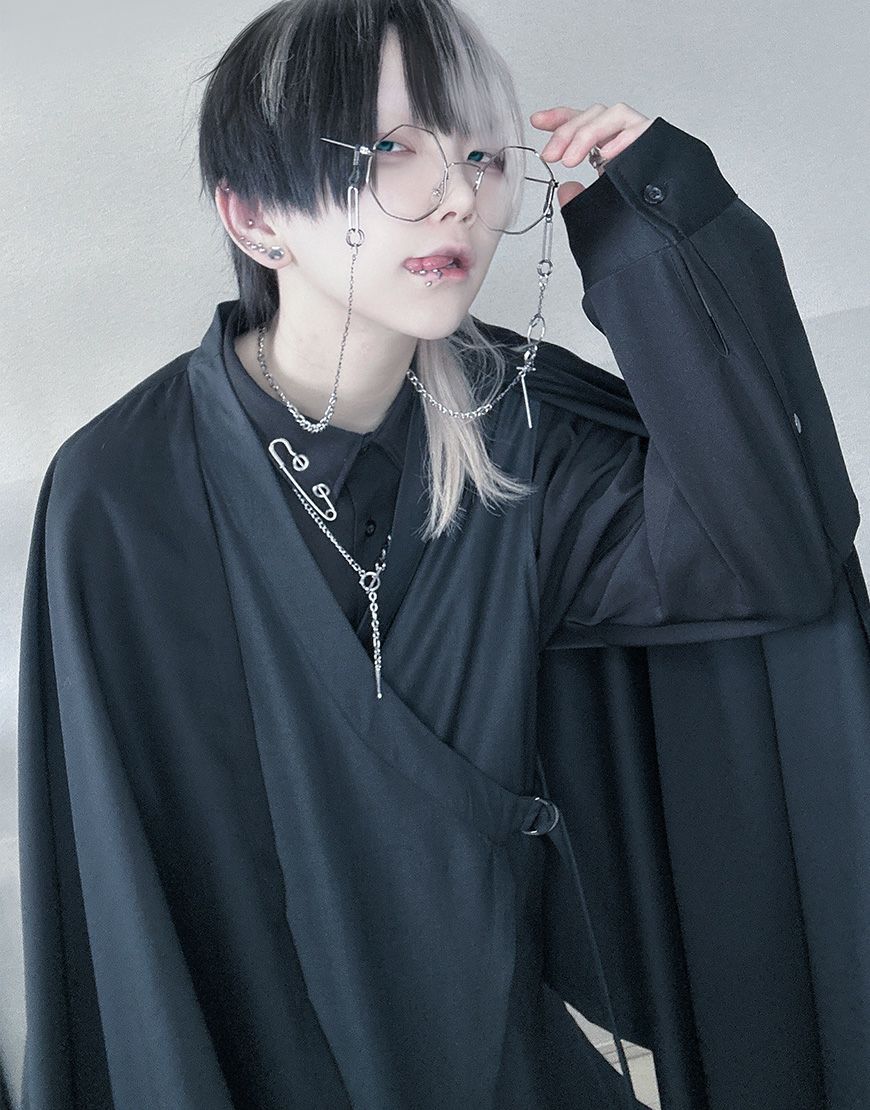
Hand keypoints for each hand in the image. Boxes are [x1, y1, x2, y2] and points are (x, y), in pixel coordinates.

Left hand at [529, 102, 653, 208]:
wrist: (667, 222)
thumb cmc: (636, 212)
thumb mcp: (597, 207)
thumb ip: (578, 199)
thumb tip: (566, 191)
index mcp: (606, 145)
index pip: (581, 122)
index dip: (559, 118)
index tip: (537, 121)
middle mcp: (622, 136)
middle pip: (593, 114)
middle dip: (568, 132)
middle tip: (552, 155)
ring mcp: (640, 135)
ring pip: (613, 114)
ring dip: (588, 134)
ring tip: (572, 160)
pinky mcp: (657, 140)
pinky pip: (640, 127)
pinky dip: (621, 138)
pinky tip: (605, 154)